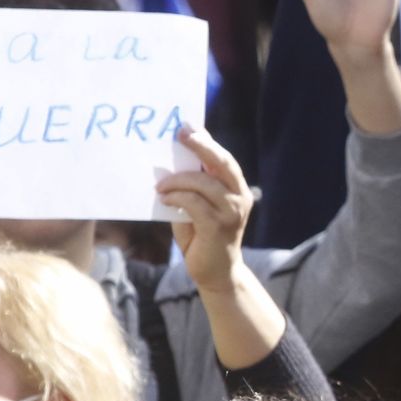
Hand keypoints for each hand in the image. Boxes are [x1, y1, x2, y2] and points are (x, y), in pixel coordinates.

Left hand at [157, 125, 252, 295]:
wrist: (216, 274)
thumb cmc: (203, 237)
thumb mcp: (199, 206)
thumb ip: (194, 187)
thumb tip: (173, 163)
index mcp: (238, 189)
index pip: (224, 159)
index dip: (207, 141)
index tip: (188, 126)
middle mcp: (240, 198)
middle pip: (222, 163)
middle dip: (201, 146)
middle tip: (180, 134)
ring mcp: (232, 213)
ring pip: (204, 182)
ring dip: (177, 180)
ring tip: (160, 186)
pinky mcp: (218, 227)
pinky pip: (194, 203)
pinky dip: (176, 197)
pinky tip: (164, 198)